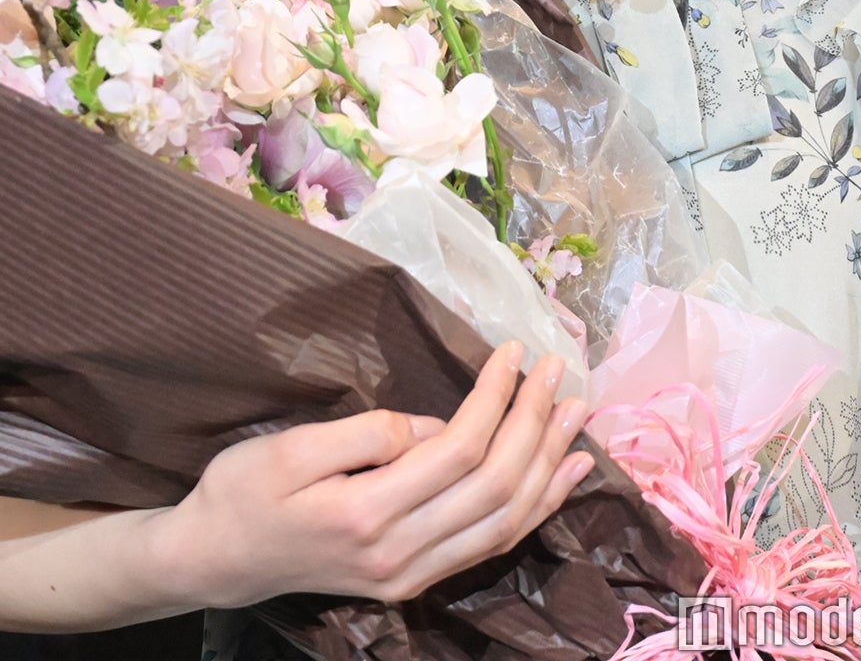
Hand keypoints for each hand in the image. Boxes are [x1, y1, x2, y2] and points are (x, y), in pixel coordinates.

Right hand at [155, 340, 593, 607]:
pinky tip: (563, 477)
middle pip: (493, 487)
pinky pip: (491, 546)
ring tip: (576, 415)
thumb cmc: (242, 492)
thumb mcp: (289, 450)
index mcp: (366, 514)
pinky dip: (535, 509)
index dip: (494, 399)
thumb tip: (432, 425)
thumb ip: (367, 436)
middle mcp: (399, 555)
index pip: (457, 451)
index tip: (512, 350)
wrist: (214, 562)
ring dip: (547, 466)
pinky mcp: (415, 580)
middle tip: (554, 369)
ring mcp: (411, 575)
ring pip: (504, 523)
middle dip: (533, 424)